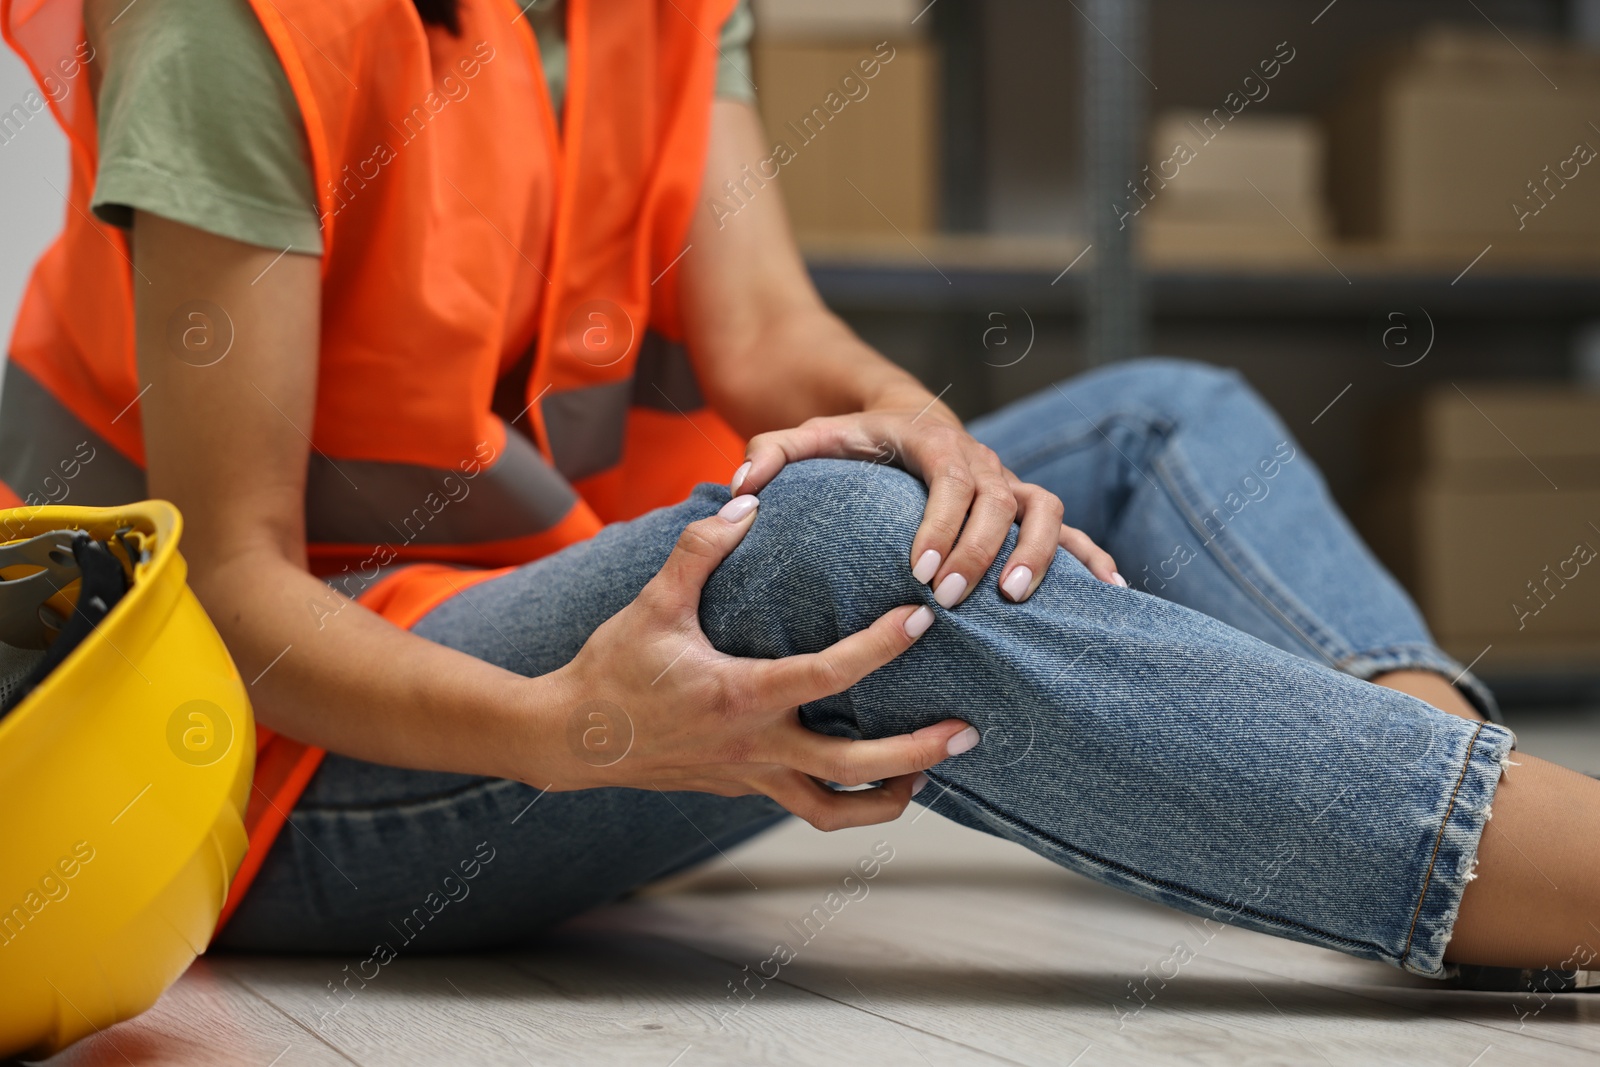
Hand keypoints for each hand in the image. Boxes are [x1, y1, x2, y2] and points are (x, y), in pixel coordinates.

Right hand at [544, 495, 978, 829]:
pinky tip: (872, 776)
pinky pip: (808, 807)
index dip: (879, 648)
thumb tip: (747, 504)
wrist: (569, 740)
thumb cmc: (612, 668)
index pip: (827, 676)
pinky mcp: (743, 788)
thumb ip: (699, 550)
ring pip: (836, 811)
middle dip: (917, 753)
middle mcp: (754, 746)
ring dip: (890, 796)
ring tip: (931, 771)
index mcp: (738, 696)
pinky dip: (847, 800)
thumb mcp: (651, 603)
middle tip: (967, 732)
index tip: (922, 619)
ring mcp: (750, 776)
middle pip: (853, 767)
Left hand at [730, 391, 1122, 608]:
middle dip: (977, 550)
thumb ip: (770, 454)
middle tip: (948, 598)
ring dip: (1037, 554)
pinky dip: (1094, 558)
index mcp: (934, 440)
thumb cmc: (851, 443)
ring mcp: (1010, 485)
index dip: (941, 522)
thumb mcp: (807, 438)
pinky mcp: (1026, 511)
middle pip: (997, 500)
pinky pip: (1074, 531)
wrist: (901, 423)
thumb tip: (741, 485)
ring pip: (1044, 511)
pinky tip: (1111, 594)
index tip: (919, 569)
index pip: (948, 476)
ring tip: (1012, 601)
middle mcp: (981, 461)